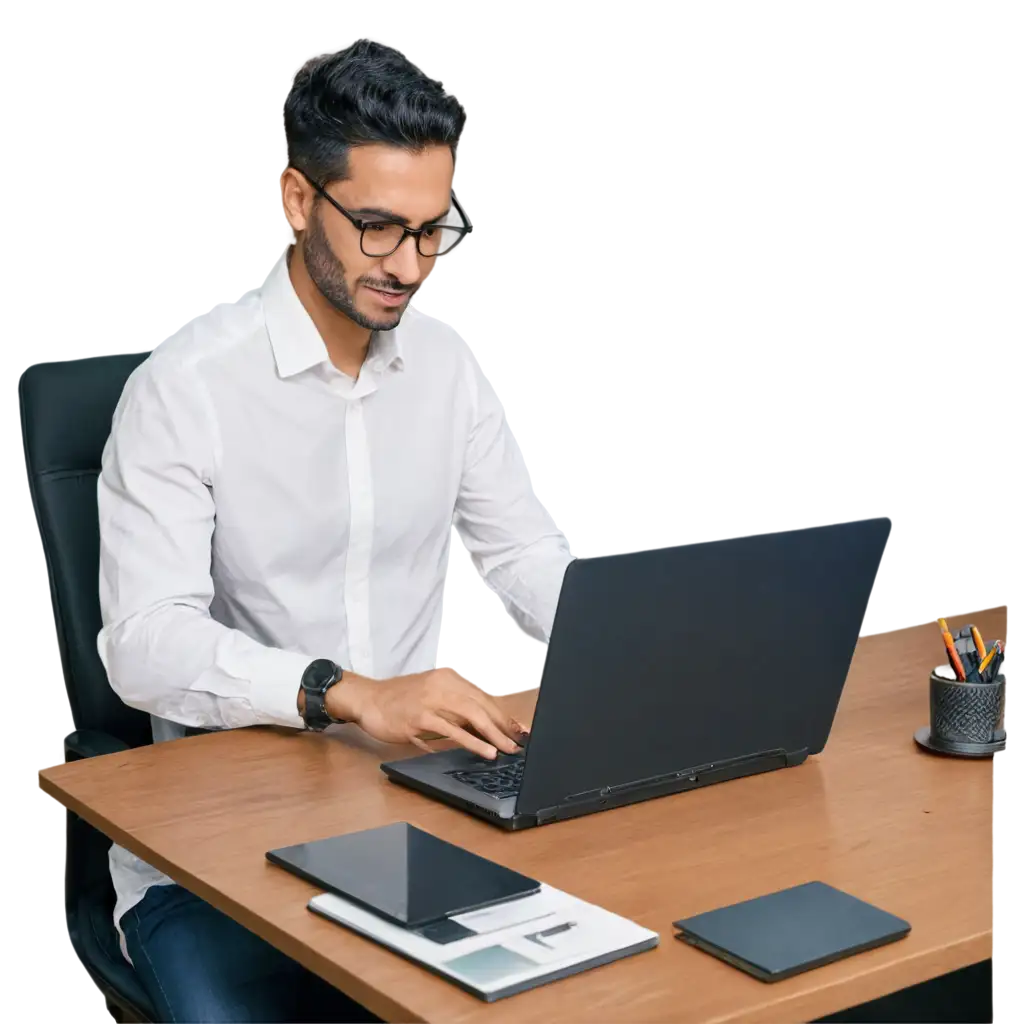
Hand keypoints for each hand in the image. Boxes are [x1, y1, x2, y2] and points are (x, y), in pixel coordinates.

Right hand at [328, 666, 527, 759]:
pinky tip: (486, 751)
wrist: (369, 700)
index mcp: (449, 677)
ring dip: (494, 735)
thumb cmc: (400, 701)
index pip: (483, 697)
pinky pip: (452, 730)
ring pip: (471, 716)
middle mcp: (443, 684)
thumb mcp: (431, 695)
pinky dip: (472, 741)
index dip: (503, 715)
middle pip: (482, 705)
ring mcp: (431, 699)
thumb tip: (485, 725)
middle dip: (503, 726)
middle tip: (520, 743)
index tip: (519, 730)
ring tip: (509, 749)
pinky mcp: (420, 717)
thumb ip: (455, 706)